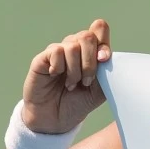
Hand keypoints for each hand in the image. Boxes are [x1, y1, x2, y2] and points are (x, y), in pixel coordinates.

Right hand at [22, 19, 110, 133]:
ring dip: (75, 70)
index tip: (104, 60)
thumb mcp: (100, 90)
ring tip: (71, 85)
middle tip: (86, 81)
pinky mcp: (42, 58)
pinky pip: (56, 51)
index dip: (104, 42)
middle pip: (87, 36)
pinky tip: (56, 76)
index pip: (100, 29)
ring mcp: (58, 51)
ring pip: (72, 46)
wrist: (56, 119)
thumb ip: (107, 71)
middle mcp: (74, 47)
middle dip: (90, 63)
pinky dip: (60, 67)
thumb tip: (105, 54)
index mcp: (91, 51)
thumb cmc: (78, 102)